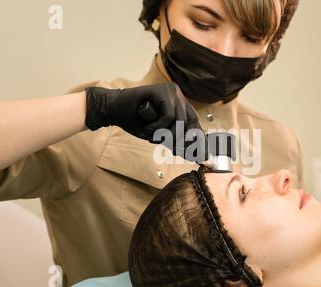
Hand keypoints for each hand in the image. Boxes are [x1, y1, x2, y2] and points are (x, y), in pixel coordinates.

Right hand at [85, 83, 206, 161]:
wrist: (114, 110)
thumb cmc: (136, 122)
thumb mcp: (160, 135)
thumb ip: (176, 142)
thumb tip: (197, 156)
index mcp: (179, 105)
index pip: (195, 125)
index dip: (200, 143)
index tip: (206, 160)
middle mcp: (178, 96)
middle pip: (189, 126)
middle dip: (179, 142)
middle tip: (169, 148)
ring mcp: (172, 92)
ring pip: (179, 123)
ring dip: (163, 135)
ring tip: (151, 135)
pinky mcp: (163, 91)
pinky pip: (168, 117)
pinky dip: (157, 127)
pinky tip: (147, 127)